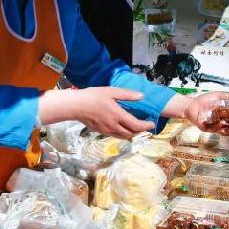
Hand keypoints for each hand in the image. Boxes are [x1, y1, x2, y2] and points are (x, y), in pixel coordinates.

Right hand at [39, 87, 155, 139]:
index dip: (146, 126)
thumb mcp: (111, 91)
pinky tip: (119, 127)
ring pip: (122, 136)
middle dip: (139, 131)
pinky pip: (113, 135)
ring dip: (130, 133)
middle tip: (144, 125)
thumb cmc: (93, 96)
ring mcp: (106, 130)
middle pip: (131, 133)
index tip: (152, 124)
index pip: (137, 126)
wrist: (76, 106)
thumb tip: (141, 96)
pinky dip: (120, 133)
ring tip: (133, 128)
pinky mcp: (99, 131)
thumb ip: (127, 95)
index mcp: (118, 116)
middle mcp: (114, 126)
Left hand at [184, 91, 228, 134]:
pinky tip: (222, 122)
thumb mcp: (219, 96)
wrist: (190, 104)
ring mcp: (214, 128)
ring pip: (226, 132)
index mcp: (226, 118)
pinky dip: (219, 126)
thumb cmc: (204, 101)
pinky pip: (214, 130)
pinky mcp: (206, 128)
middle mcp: (222, 125)